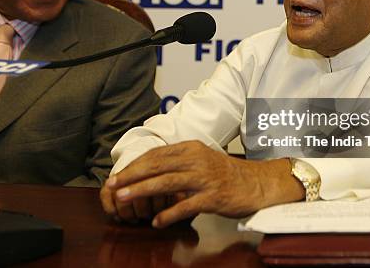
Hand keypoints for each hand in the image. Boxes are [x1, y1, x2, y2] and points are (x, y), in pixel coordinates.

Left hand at [101, 141, 304, 227]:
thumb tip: (149, 169)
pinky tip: (156, 222)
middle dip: (131, 176)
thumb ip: (178, 161)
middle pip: (157, 166)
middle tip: (112, 185)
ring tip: (123, 198)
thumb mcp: (201, 159)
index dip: (134, 165)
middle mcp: (196, 160)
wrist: (257, 183)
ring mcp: (205, 178)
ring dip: (142, 191)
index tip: (117, 174)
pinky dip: (169, 214)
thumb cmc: (226, 173)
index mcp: (191, 148)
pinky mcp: (213, 197)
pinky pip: (186, 206)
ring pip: (166, 183)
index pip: (156, 154)